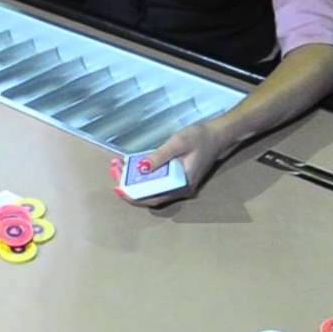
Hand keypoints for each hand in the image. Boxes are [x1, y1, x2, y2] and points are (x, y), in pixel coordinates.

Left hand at [108, 122, 231, 207]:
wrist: (218, 134)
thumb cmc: (200, 138)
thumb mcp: (178, 143)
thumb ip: (159, 156)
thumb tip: (141, 168)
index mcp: (181, 185)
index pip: (152, 197)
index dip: (133, 195)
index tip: (117, 186)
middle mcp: (179, 190)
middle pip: (148, 195)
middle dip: (129, 184)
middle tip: (114, 169)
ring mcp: (178, 185)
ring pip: (150, 189)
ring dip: (133, 179)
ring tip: (118, 166)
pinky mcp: (175, 178)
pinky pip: (155, 181)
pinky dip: (142, 175)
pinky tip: (131, 164)